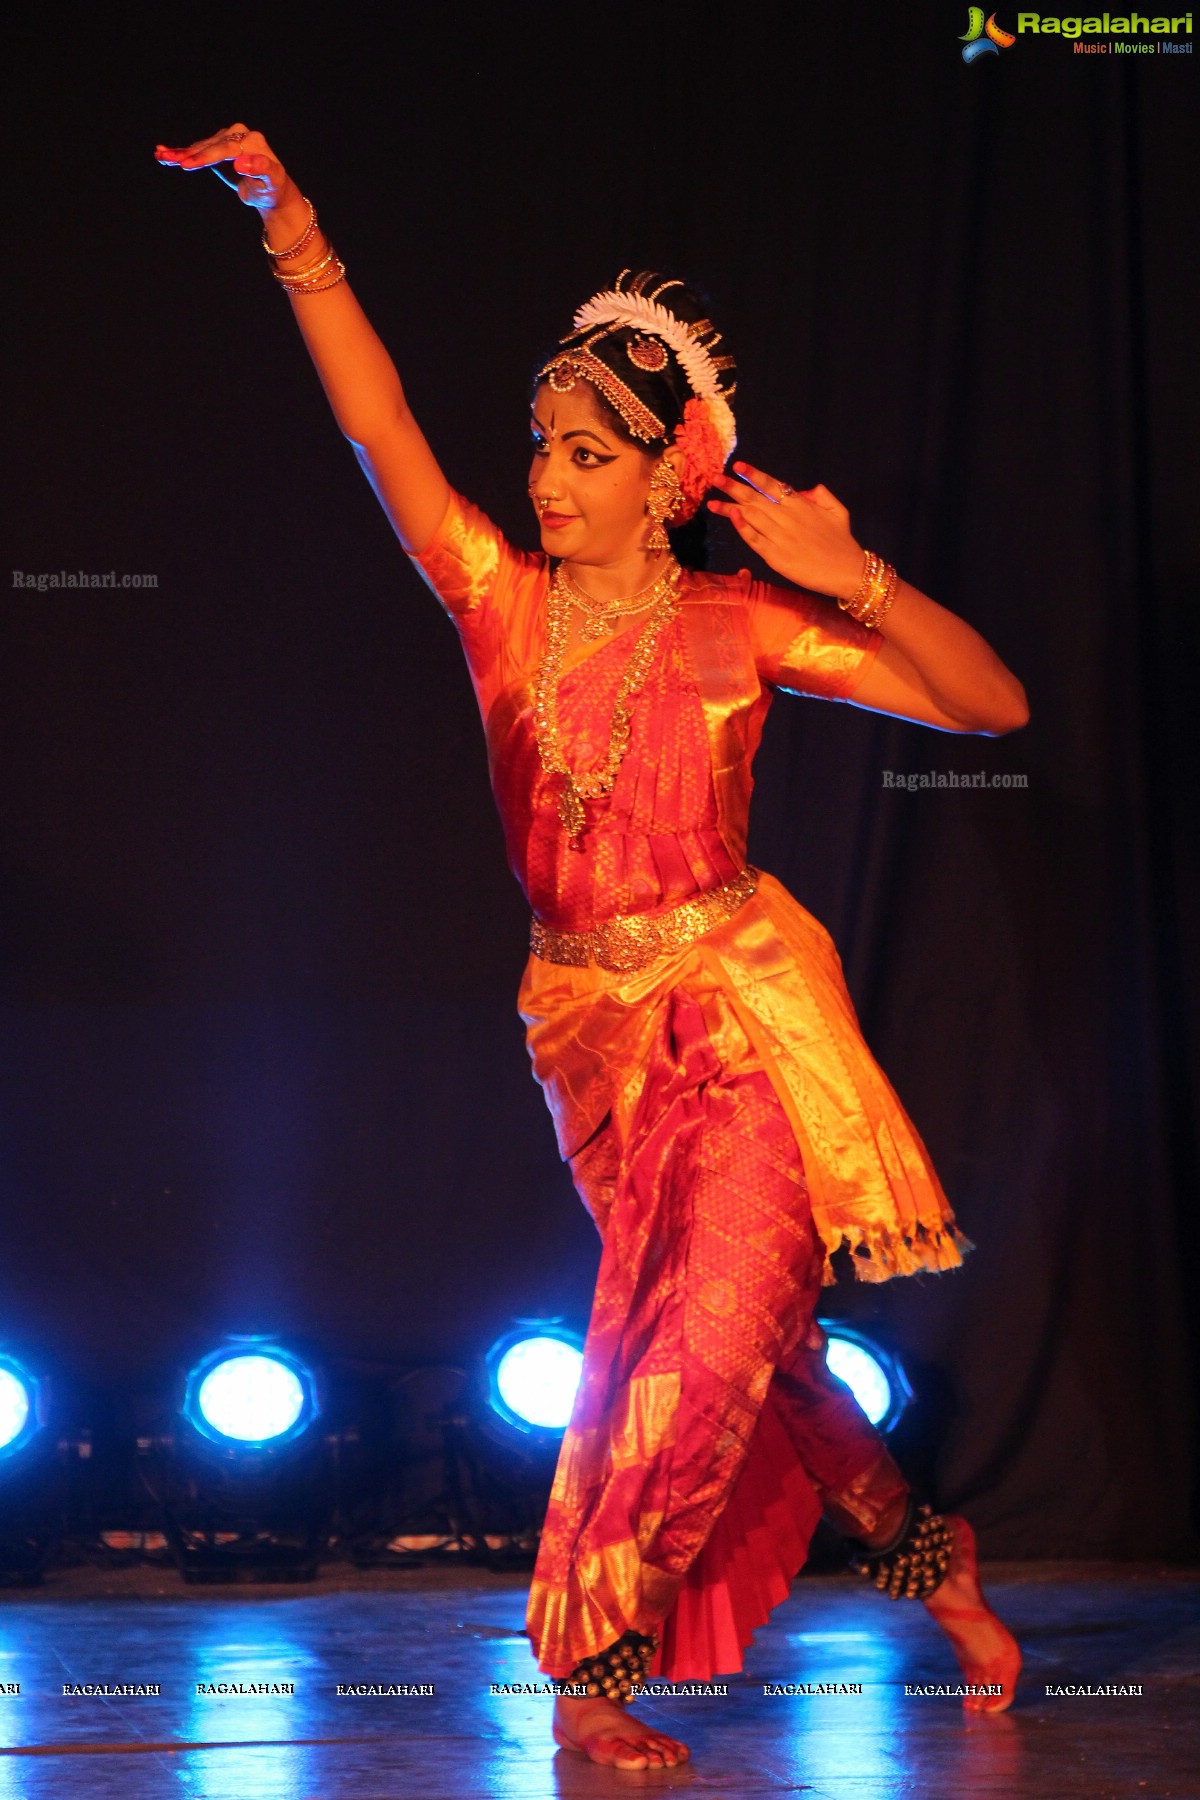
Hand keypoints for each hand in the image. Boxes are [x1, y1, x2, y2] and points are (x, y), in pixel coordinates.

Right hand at [154, 122, 295, 216]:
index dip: (205, 158)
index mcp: (252, 140)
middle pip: (209, 146)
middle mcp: (239, 134)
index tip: (187, 166)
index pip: (224, 149)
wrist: (272, 191)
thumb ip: (260, 169)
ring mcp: (227, 138)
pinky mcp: (218, 145)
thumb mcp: (271, 181)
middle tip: (166, 160)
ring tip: (160, 157)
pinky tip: (163, 152)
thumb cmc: (272, 189)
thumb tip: (241, 162)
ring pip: (200, 147)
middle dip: (187, 155)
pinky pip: (199, 149)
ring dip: (179, 153)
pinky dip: (182, 153)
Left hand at [707, 461, 864, 600]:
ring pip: (751, 517)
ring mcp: (780, 537)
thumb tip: (803, 490)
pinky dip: (742, 527)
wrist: (847, 572)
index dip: (754, 475)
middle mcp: (788, 518)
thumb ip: (821, 496)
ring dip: (730, 508)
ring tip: (712, 501)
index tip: (737, 466)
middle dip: (733, 488)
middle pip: (755, 499)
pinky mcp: (776, 557)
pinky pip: (754, 539)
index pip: (772, 485)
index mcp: (801, 505)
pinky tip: (732, 517)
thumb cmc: (842, 542)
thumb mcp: (838, 511)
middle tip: (715, 478)